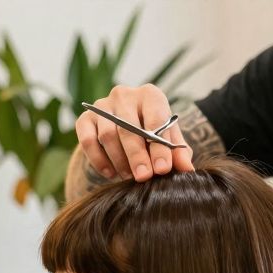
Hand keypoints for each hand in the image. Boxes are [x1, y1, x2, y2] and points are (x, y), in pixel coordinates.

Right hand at [75, 84, 194, 182]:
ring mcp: (102, 105)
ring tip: (129, 176)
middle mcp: (124, 95)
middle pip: (128, 128)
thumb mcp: (169, 140)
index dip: (159, 146)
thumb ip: (178, 152)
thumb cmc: (153, 132)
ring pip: (107, 135)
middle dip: (137, 156)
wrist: (127, 127)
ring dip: (119, 160)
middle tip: (144, 178)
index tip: (163, 169)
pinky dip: (98, 160)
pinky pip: (87, 140)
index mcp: (150, 95)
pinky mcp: (85, 118)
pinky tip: (111, 173)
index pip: (155, 119)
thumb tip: (187, 170)